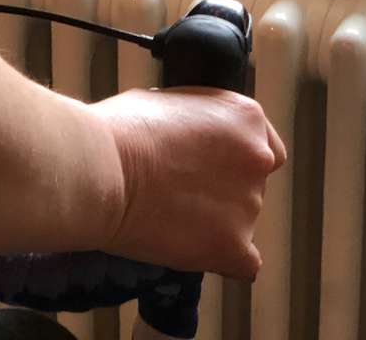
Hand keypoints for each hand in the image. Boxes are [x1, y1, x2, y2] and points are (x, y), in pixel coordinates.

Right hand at [88, 88, 284, 279]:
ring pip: (241, 222)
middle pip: (250, 185)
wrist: (102, 169)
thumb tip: (186, 138)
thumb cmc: (121, 132)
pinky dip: (222, 259)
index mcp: (245, 117)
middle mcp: (257, 159)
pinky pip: (244, 263)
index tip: (212, 167)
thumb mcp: (165, 102)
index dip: (234, 160)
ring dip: (214, 223)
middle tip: (179, 192)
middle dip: (221, 191)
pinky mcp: (233, 247)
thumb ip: (193, 123)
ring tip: (169, 217)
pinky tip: (191, 247)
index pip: (264, 146)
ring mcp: (248, 205)